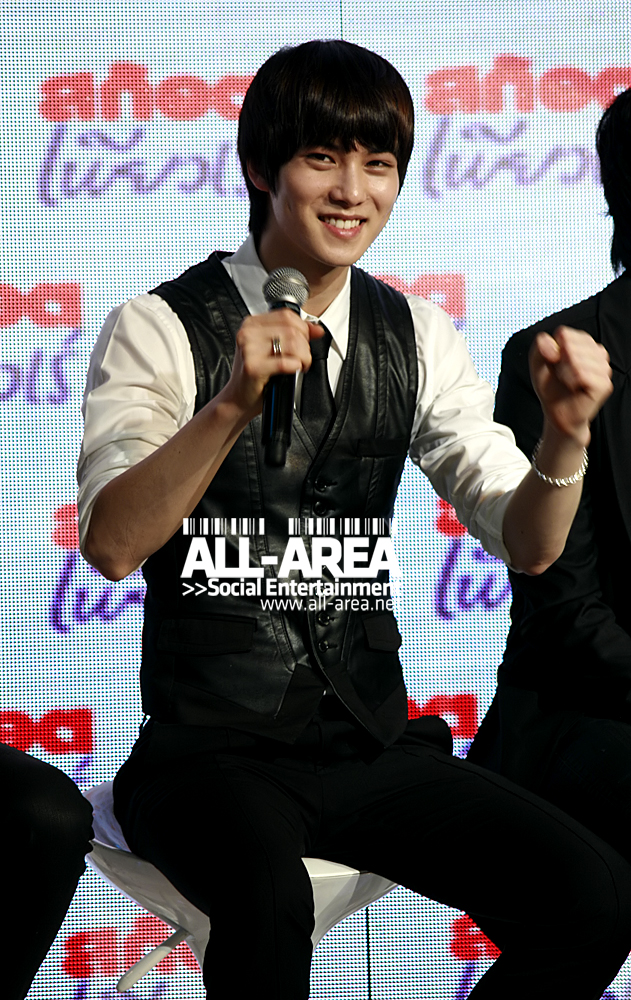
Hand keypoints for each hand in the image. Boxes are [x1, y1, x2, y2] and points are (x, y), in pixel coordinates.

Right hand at [218, 310, 323, 417]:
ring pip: (292, 344)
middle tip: (301, 358)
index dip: (303, 328)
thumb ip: (294, 334)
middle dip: (305, 346)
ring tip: (298, 365)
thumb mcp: (272, 348)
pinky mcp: (253, 367)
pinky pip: (285, 362)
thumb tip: (317, 329)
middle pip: (292, 329)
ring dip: (303, 358)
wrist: (237, 398)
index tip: (306, 341)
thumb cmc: (254, 374)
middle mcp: (248, 333)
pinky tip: (292, 370)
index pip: (286, 315)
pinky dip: (295, 367)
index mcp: (251, 324)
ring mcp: (249, 349)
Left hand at [529, 326, 612, 445]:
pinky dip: (572, 381)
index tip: (553, 363)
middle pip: (571, 345)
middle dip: (559, 362)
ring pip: (578, 358)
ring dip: (564, 373)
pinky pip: (583, 374)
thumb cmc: (551, 388)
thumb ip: (540, 347)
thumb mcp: (538, 364)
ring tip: (567, 382)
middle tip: (561, 376)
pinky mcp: (604, 384)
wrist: (557, 413)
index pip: (565, 333)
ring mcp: (603, 368)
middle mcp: (597, 353)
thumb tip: (551, 342)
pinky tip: (572, 387)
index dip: (553, 350)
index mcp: (583, 343)